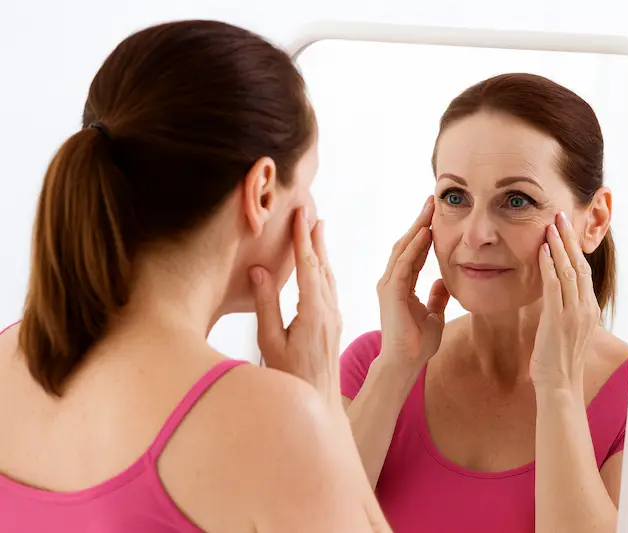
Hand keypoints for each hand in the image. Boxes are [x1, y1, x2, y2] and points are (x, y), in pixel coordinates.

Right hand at [252, 208, 342, 405]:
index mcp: (313, 311)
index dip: (302, 238)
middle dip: (315, 237)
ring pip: (328, 277)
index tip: (300, 214)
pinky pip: (330, 290)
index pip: (307, 265)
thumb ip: (266, 305)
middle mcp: (328, 310)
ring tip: (318, 230)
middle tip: (310, 212)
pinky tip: (320, 268)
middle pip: (321, 265)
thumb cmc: (291, 378)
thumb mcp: (271, 342)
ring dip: (321, 251)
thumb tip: (260, 271)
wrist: (320, 405)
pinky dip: (324, 271)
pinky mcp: (333, 325)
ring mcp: (334, 318)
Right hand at [376, 196, 449, 373]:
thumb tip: (443, 281)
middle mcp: (392, 281)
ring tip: (429, 209)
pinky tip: (425, 233)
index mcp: (401, 285)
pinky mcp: (392, 293)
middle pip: (406, 245)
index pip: (414, 252)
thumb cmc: (417, 344)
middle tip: (431, 200)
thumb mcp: (434, 316)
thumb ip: (437, 298)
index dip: (425, 233)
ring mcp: (389, 286)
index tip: (435, 214)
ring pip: (403, 249)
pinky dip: (415, 248)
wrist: (405, 363)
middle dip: (419, 222)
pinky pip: (404, 265)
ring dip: (417, 228)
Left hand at [530, 211, 599, 390]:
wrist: (560, 385)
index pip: (584, 271)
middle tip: (561, 216)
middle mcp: (586, 308)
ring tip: (551, 226)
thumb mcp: (566, 331)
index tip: (567, 229)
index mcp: (589, 309)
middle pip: (580, 265)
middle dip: (569, 239)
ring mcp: (574, 313)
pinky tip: (541, 250)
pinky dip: (548, 266)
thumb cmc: (558, 360)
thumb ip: (564, 310)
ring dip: (559, 247)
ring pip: (569, 271)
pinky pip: (554, 286)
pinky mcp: (558, 319)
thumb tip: (554, 295)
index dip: (575, 248)